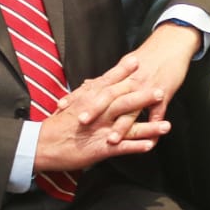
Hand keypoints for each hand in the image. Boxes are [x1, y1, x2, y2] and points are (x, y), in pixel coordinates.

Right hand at [35, 56, 171, 171]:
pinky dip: (136, 147)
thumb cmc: (58, 125)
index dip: (123, 71)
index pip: (108, 83)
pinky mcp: (100, 148)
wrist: (41, 145)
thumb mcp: (72, 104)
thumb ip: (86, 92)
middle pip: (122, 101)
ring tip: (168, 126)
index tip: (138, 60)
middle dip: (143, 96)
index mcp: (89, 100)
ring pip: (127, 126)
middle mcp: (96, 113)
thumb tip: (94, 81)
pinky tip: (151, 146)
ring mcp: (100, 130)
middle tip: (161, 90)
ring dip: (149, 126)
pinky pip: (122, 148)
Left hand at [51, 20, 202, 145]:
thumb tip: (88, 85)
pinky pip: (158, 113)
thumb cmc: (149, 55)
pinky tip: (151, 142)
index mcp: (120, 75)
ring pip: (133, 108)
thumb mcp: (126, 64)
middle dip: (95, 110)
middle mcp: (130, 81)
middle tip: (81, 122)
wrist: (172, 43)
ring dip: (122, 125)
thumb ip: (107, 78)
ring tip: (112, 140)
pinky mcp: (164, 94)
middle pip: (110, 96)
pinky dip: (155, 127)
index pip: (95, 86)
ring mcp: (147, 88)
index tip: (62, 106)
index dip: (78, 96)